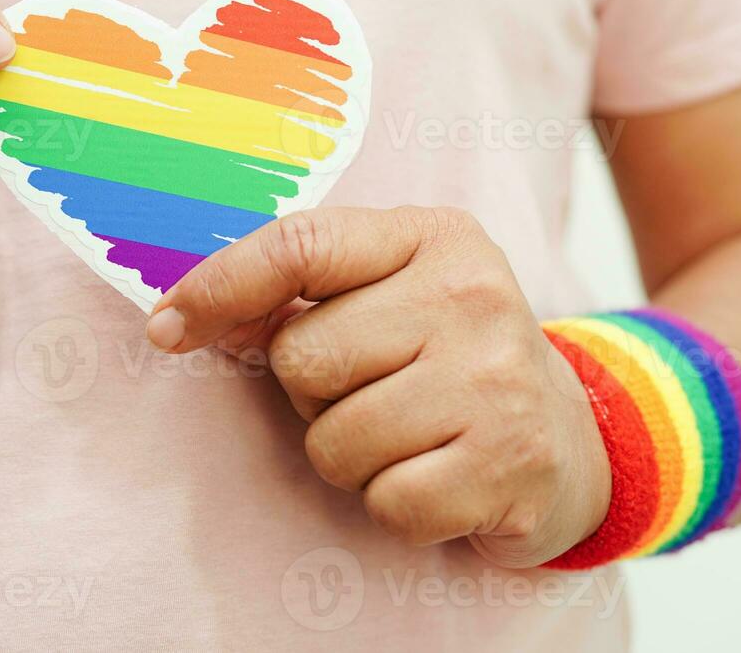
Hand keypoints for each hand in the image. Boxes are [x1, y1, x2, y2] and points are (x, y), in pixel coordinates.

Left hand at [146, 206, 611, 568]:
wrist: (574, 438)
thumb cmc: (448, 357)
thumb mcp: (388, 293)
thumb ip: (297, 291)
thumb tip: (180, 317)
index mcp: (432, 235)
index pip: (299, 245)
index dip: (218, 287)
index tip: (165, 327)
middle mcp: (472, 294)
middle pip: (302, 357)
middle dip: (312, 393)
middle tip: (372, 391)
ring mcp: (497, 379)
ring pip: (334, 440)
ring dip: (351, 456)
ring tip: (408, 435)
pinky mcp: (511, 463)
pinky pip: (386, 501)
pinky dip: (395, 504)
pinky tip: (439, 476)